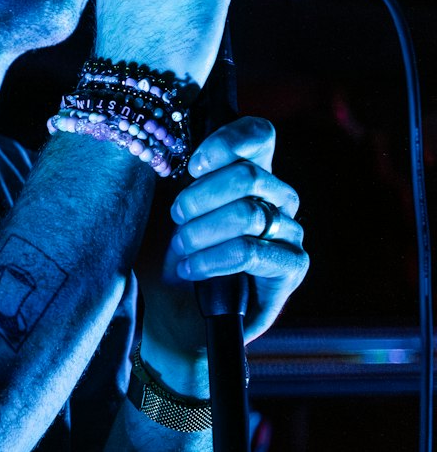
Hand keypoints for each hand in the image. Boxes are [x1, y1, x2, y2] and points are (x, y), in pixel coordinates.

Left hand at [139, 117, 308, 389]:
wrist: (169, 316)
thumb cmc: (164, 256)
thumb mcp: (159, 208)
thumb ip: (173, 171)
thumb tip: (162, 139)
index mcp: (250, 171)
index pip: (259, 135)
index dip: (227, 142)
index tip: (193, 165)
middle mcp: (277, 197)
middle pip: (249, 174)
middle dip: (200, 197)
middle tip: (176, 218)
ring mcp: (288, 231)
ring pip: (248, 214)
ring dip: (202, 233)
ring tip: (180, 251)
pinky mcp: (292, 267)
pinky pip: (254, 252)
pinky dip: (215, 261)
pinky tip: (192, 270)